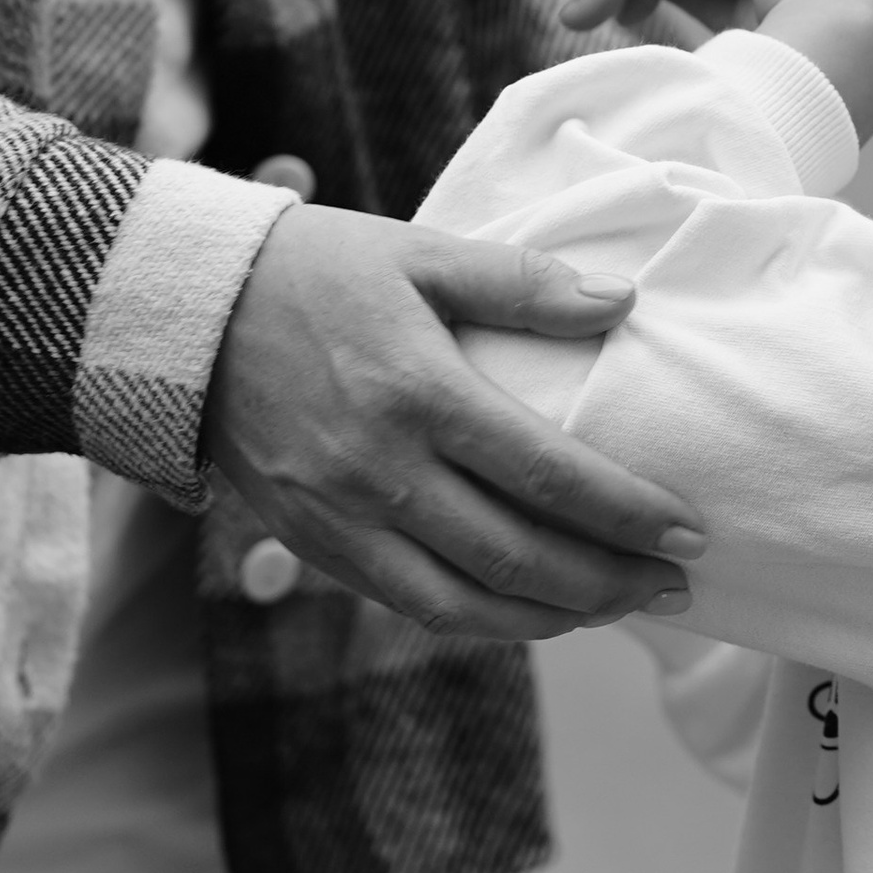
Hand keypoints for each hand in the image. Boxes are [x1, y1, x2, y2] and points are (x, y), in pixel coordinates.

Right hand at [204, 191, 704, 642]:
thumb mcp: (418, 252)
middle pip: (519, 558)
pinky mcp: (314, 545)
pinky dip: (482, 618)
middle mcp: (383, 471)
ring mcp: (343, 519)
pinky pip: (411, 605)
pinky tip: (530, 608)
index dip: (628, 514)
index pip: (549, 474)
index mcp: (420, 392)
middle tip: (676, 588)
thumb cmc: (311, 270)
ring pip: (465, 605)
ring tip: (617, 608)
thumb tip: (620, 300)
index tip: (690, 533)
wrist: (182, 316)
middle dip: (611, 584)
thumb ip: (521, 282)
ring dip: (555, 619)